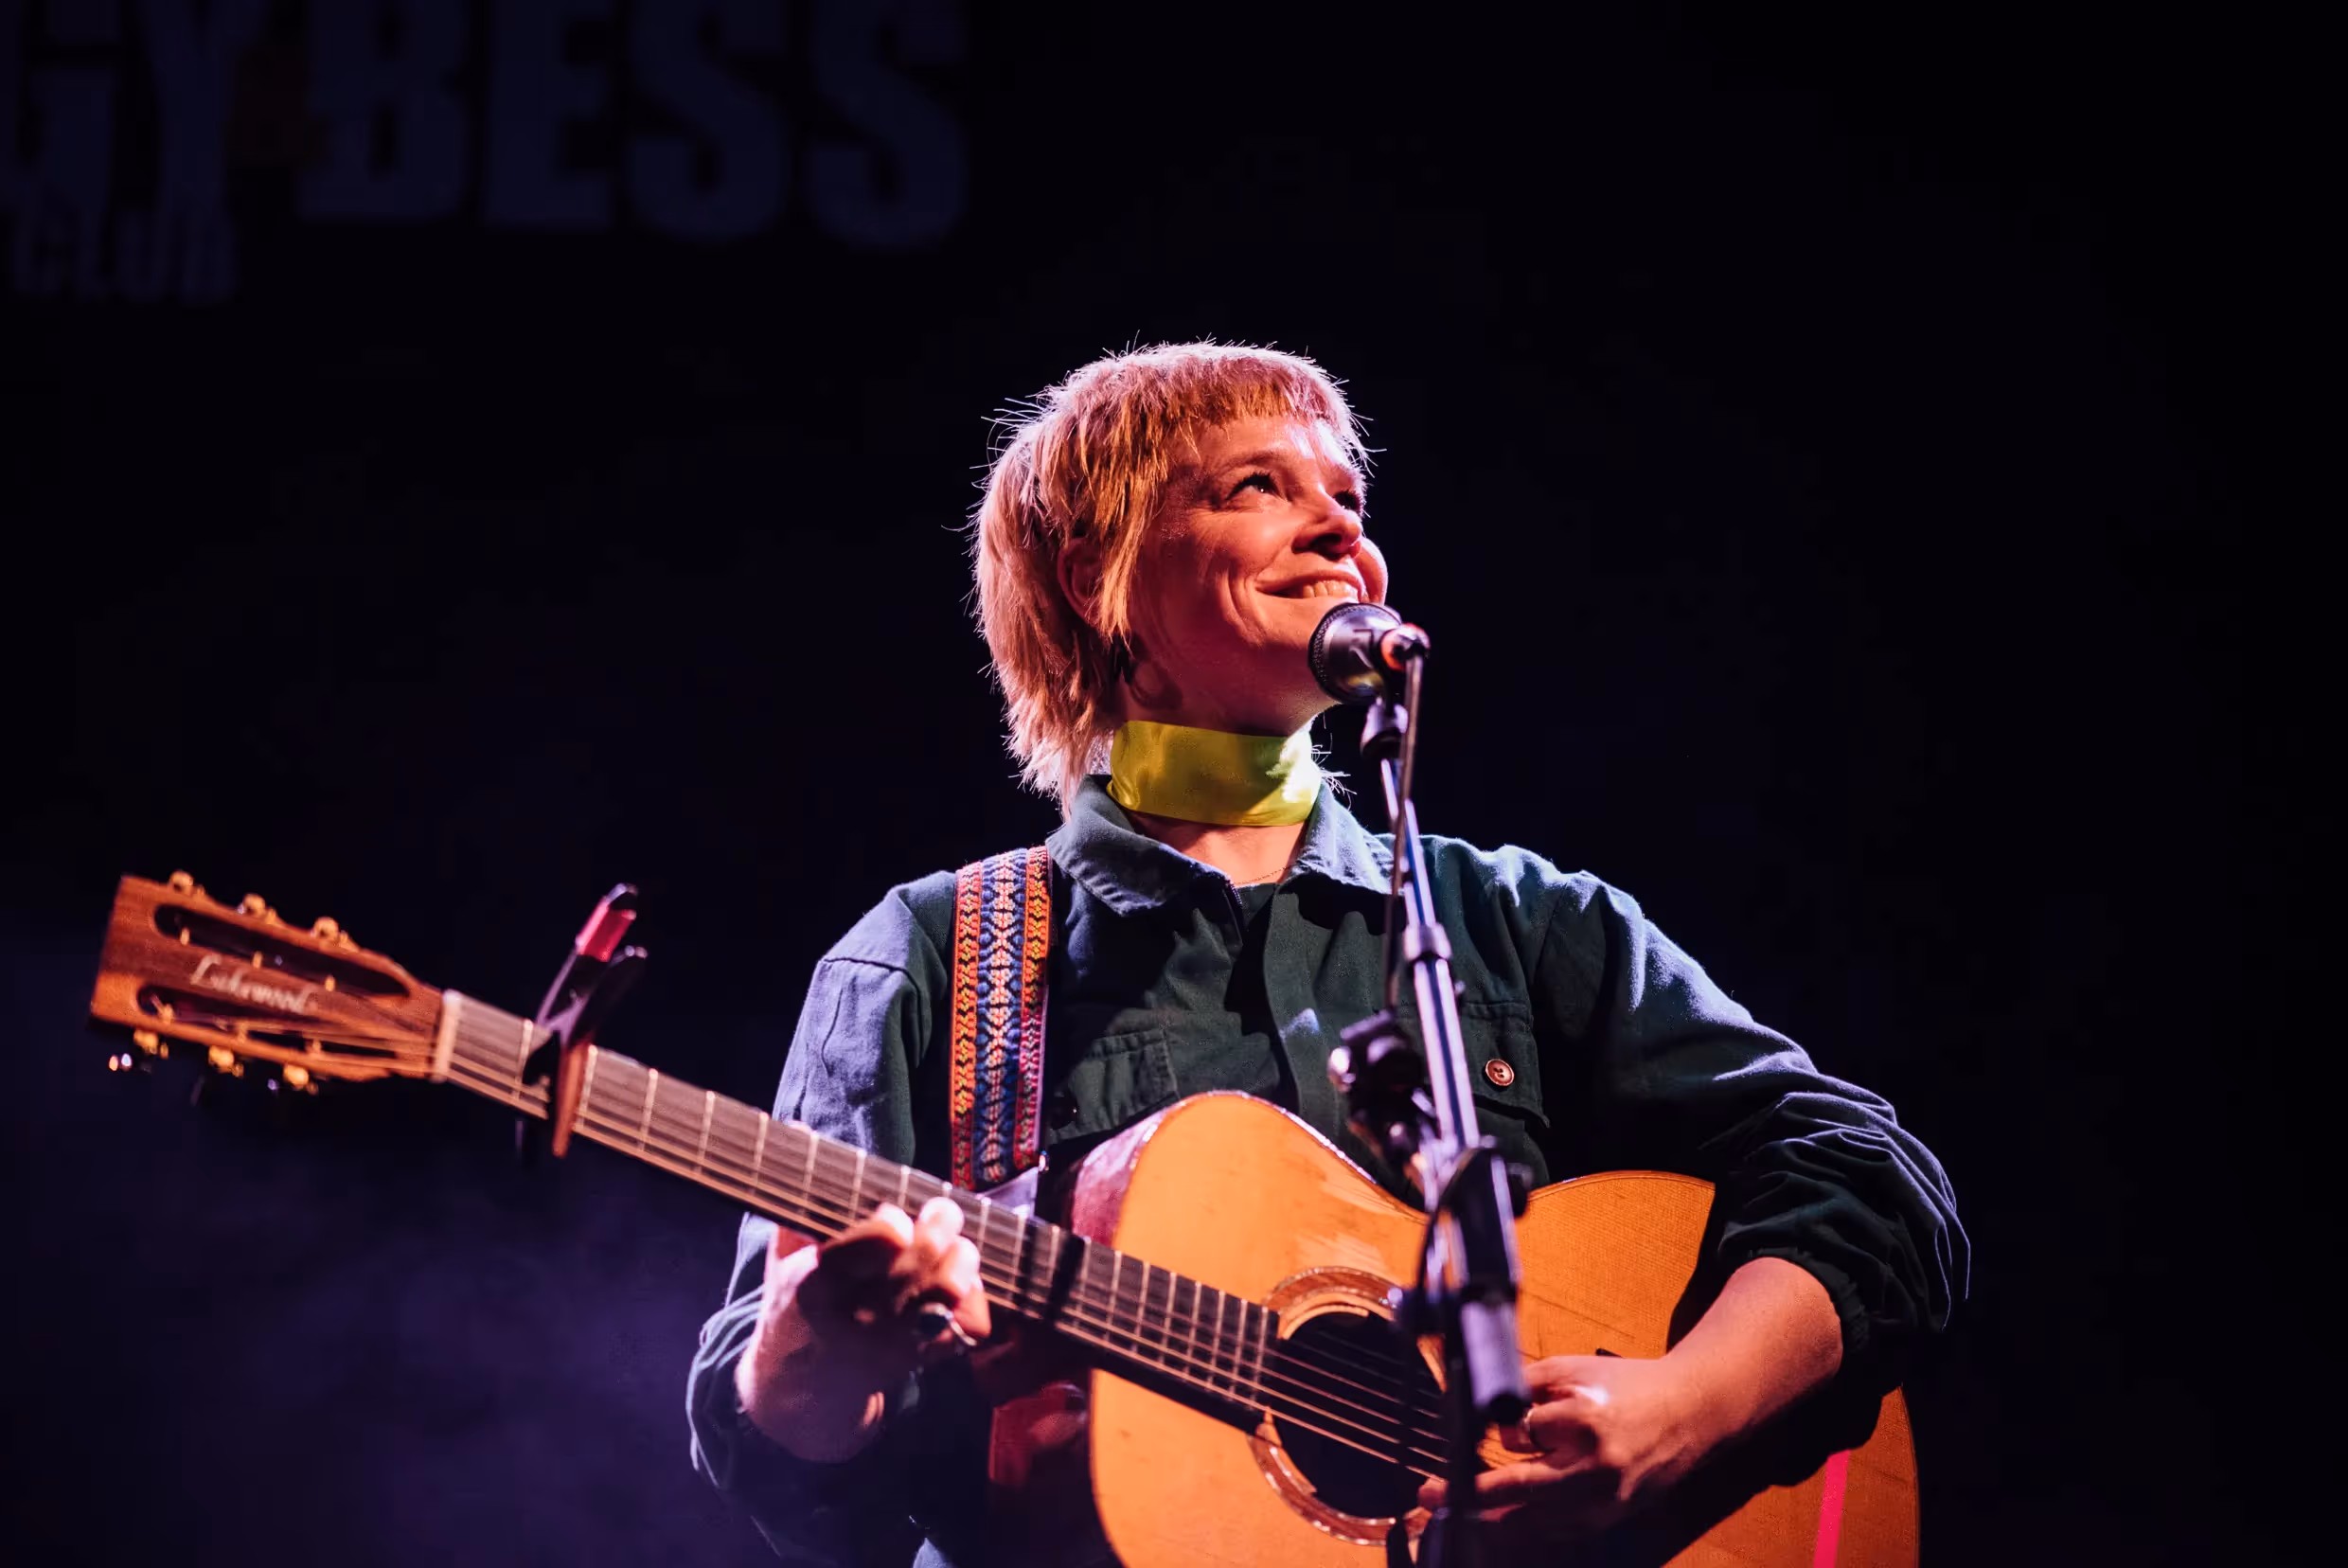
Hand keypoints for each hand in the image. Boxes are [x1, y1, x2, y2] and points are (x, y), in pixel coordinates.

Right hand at [736, 1198, 991, 1460]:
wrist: (799, 1381)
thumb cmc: (795, 1303)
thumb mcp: (784, 1256)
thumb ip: (803, 1206)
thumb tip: (806, 1139)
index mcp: (817, 1284)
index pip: (876, 1242)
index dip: (893, 1222)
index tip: (893, 1216)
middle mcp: (857, 1316)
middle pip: (921, 1258)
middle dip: (942, 1224)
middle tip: (943, 1213)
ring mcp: (892, 1343)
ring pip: (948, 1292)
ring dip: (963, 1259)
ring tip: (959, 1247)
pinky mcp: (920, 1360)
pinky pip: (967, 1325)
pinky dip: (975, 1298)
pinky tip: (962, 1286)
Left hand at [1417, 1354, 1714, 1543]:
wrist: (1692, 1414)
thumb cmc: (1627, 1385)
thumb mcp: (1572, 1369)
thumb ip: (1524, 1385)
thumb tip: (1475, 1401)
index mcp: (1585, 1422)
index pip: (1519, 1435)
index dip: (1491, 1434)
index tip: (1452, 1442)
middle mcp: (1594, 1469)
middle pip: (1517, 1491)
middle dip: (1466, 1496)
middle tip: (1428, 1494)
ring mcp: (1604, 1502)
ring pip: (1532, 1521)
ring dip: (1489, 1519)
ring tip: (1451, 1512)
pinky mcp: (1608, 1519)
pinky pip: (1555, 1530)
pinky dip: (1524, 1525)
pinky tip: (1495, 1520)